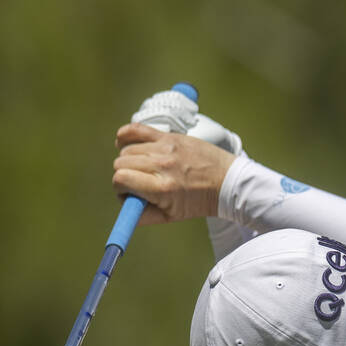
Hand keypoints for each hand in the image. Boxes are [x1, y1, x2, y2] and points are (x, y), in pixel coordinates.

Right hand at [112, 123, 235, 224]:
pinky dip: (125, 135)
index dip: (120, 188)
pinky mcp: (170, 136)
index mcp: (162, 188)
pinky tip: (126, 143)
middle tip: (138, 182)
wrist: (225, 181)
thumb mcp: (170, 216)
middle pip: (121, 163)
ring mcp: (166, 148)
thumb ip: (142, 216)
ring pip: (127, 149)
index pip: (120, 179)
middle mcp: (163, 165)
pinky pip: (136, 129)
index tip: (129, 192)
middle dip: (124, 175)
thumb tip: (123, 208)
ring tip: (143, 168)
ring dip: (129, 160)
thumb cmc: (198, 201)